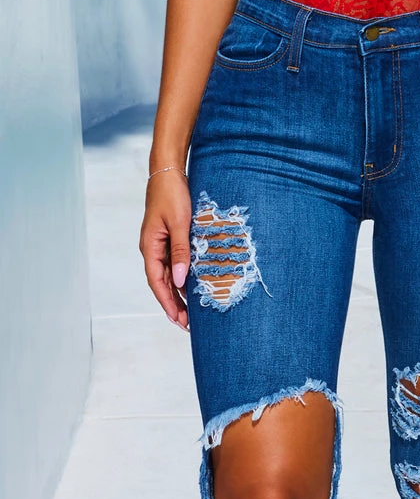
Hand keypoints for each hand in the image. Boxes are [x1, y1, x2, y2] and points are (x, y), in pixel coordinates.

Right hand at [139, 170, 191, 330]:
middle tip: (187, 325)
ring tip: (190, 315)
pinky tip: (191, 291)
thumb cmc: (172, 195)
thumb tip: (180, 281)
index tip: (178, 320)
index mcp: (150, 247)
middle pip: (161, 285)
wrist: (168, 172)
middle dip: (173, 306)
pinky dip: (182, 281)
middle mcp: (152, 250)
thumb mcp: (179, 224)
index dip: (167, 303)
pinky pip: (174, 266)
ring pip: (168, 278)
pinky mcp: (168, 241)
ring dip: (178, 296)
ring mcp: (159, 246)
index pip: (157, 283)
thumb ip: (180, 252)